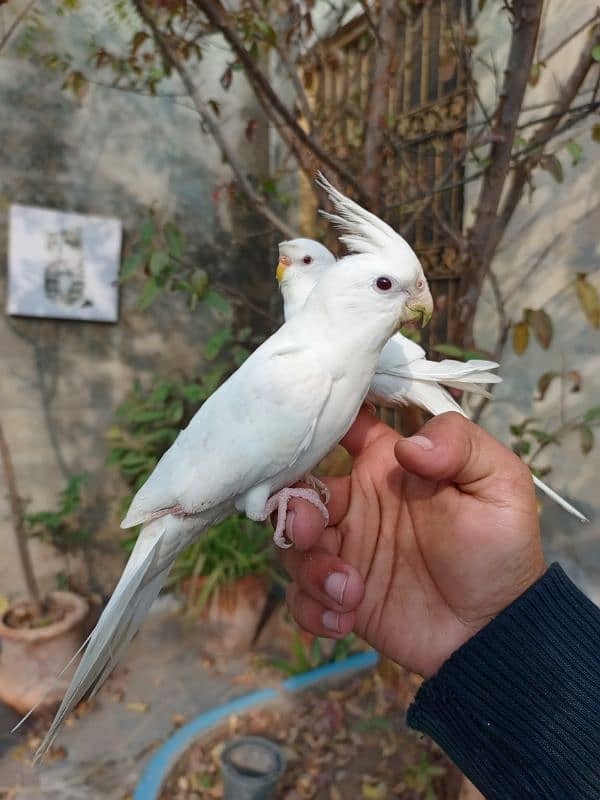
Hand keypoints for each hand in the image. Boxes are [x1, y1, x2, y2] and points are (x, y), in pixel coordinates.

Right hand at [279, 410, 545, 677]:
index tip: (302, 441)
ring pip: (294, 546)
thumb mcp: (500, 482)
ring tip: (352, 592)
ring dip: (311, 569)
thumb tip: (406, 445)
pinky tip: (346, 619)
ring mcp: (345, 550)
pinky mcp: (339, 598)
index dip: (316, 425)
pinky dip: (312, 608)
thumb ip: (460, 445)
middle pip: (299, 490)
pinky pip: (300, 597)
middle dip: (295, 510)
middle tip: (313, 535)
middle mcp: (357, 502)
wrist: (498, 630)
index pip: (340, 428)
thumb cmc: (501, 547)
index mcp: (386, 465)